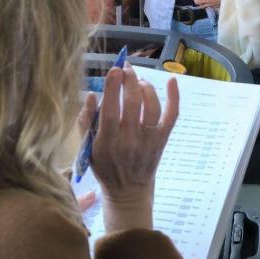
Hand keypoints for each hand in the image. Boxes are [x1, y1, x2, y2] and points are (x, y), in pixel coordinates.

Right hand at [79, 62, 178, 231]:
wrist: (128, 190)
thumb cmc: (105, 166)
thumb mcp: (87, 148)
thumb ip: (85, 122)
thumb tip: (90, 95)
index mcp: (108, 142)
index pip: (111, 111)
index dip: (113, 89)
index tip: (114, 70)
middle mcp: (130, 140)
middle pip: (133, 104)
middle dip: (130, 80)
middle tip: (126, 68)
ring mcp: (149, 140)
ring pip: (152, 106)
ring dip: (146, 87)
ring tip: (138, 80)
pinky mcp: (162, 139)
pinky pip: (172, 116)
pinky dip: (174, 97)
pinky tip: (172, 81)